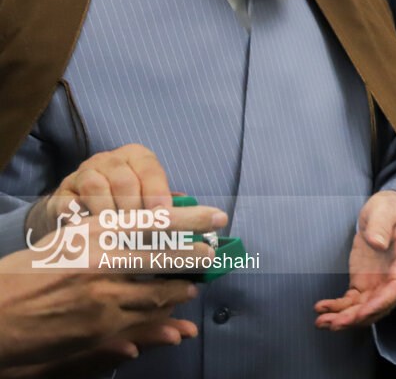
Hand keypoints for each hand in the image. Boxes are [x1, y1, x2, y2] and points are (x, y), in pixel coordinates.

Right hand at [0, 219, 210, 373]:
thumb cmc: (28, 273)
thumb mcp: (66, 240)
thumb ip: (107, 231)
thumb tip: (148, 221)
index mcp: (95, 232)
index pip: (155, 220)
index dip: (191, 218)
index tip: (217, 217)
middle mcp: (103, 260)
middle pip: (168, 256)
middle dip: (197, 256)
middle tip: (214, 254)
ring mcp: (103, 296)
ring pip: (161, 292)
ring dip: (182, 289)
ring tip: (193, 284)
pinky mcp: (101, 327)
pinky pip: (144, 320)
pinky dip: (162, 315)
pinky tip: (171, 311)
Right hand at [27, 144, 171, 242]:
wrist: (77, 209)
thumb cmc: (123, 204)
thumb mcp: (146, 197)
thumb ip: (165, 204)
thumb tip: (187, 216)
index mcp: (136, 156)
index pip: (149, 168)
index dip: (157, 191)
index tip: (163, 214)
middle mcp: (108, 160)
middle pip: (123, 179)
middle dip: (133, 209)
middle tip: (141, 233)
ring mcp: (81, 173)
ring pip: (95, 187)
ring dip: (108, 213)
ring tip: (117, 236)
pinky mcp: (60, 193)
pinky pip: (70, 203)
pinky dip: (82, 219)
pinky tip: (91, 235)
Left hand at [313, 191, 395, 329]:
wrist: (385, 210)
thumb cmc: (390, 208)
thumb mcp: (385, 210)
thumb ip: (382, 225)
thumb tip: (377, 243)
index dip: (380, 303)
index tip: (361, 313)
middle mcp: (393, 277)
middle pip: (378, 305)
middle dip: (357, 317)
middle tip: (334, 323)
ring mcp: (378, 282)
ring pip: (363, 308)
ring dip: (344, 318)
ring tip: (322, 321)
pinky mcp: (363, 282)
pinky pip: (352, 301)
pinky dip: (337, 307)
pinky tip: (321, 308)